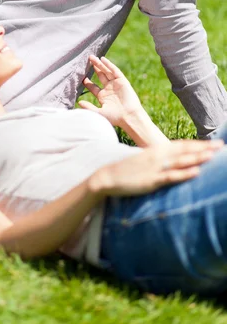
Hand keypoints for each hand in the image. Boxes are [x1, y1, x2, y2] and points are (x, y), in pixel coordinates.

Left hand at [79, 56, 141, 126]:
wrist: (129, 116)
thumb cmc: (115, 117)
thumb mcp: (99, 113)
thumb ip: (89, 107)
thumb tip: (79, 102)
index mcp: (103, 96)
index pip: (93, 87)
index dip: (87, 81)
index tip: (81, 76)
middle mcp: (109, 89)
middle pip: (100, 76)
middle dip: (94, 68)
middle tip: (87, 60)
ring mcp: (116, 84)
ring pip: (106, 72)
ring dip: (99, 64)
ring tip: (92, 57)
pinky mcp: (122, 81)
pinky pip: (115, 71)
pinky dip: (109, 65)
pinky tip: (103, 59)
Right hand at [89, 139, 223, 196]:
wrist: (107, 176)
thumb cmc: (125, 170)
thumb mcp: (143, 161)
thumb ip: (157, 160)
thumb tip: (171, 162)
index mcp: (156, 150)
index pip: (181, 145)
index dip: (198, 144)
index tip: (214, 143)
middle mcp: (158, 156)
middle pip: (185, 150)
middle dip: (204, 148)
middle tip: (222, 145)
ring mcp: (156, 168)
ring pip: (181, 161)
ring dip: (198, 157)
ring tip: (214, 155)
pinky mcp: (152, 180)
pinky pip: (171, 176)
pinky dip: (185, 173)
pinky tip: (196, 171)